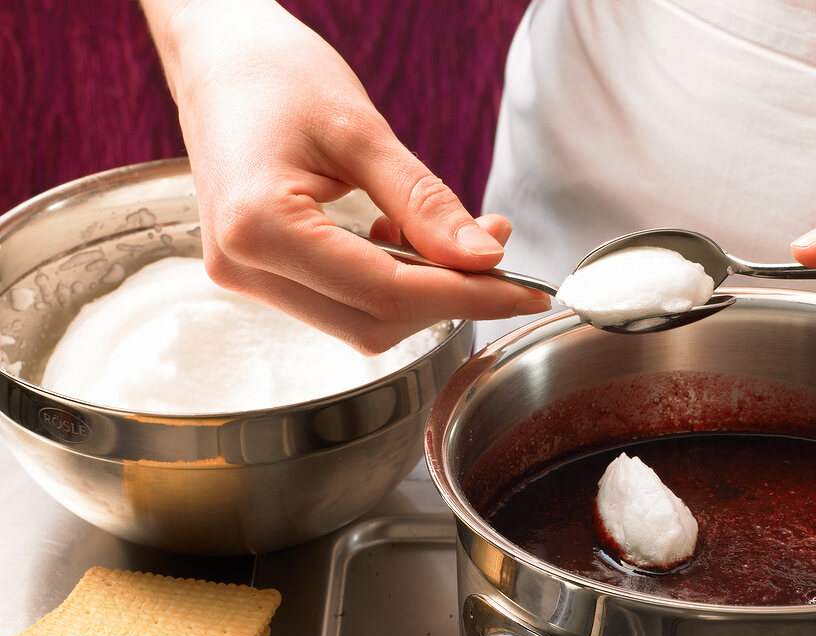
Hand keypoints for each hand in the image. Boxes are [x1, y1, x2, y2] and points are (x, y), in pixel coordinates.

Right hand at [141, 0, 548, 352]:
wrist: (216, 58)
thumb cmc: (274, 74)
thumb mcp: (361, 130)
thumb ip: (424, 202)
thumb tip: (483, 259)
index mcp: (260, 228)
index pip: (387, 294)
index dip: (467, 297)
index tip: (523, 289)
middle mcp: (245, 266)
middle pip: (374, 323)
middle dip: (449, 298)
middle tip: (496, 252)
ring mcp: (248, 276)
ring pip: (360, 322)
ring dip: (422, 294)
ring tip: (459, 240)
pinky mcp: (261, 274)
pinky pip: (340, 303)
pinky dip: (389, 285)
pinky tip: (405, 242)